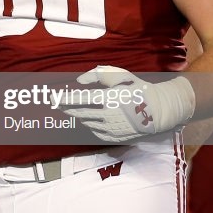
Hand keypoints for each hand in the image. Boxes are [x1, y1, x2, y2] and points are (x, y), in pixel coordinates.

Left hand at [59, 66, 194, 142]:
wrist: (158, 111)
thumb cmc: (138, 89)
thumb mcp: (120, 76)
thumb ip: (98, 75)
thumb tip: (79, 81)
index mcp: (109, 99)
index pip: (80, 99)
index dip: (64, 98)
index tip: (53, 97)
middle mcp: (108, 115)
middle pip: (80, 113)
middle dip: (66, 108)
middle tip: (57, 104)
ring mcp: (112, 129)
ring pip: (87, 123)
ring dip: (78, 116)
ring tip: (72, 110)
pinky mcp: (116, 137)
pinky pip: (96, 133)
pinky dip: (89, 126)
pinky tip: (86, 120)